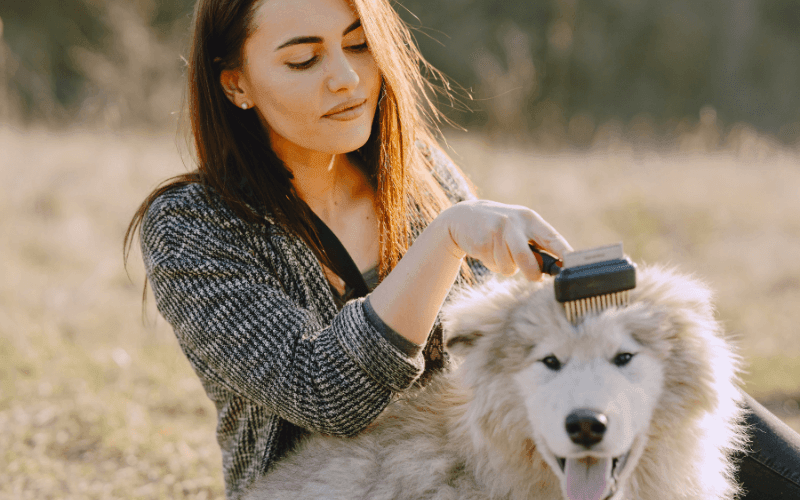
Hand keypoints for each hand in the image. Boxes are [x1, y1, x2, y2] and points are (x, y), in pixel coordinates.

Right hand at [439, 200, 572, 280]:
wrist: (463, 217)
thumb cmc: (500, 228)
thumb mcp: (520, 229)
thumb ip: (537, 245)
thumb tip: (557, 268)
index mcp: (530, 219)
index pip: (553, 238)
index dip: (564, 253)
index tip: (574, 267)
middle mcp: (515, 221)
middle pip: (526, 256)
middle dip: (532, 272)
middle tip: (534, 277)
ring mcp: (497, 230)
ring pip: (510, 266)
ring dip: (507, 268)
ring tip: (500, 255)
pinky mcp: (482, 240)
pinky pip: (494, 265)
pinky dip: (493, 265)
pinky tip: (488, 251)